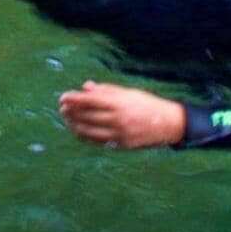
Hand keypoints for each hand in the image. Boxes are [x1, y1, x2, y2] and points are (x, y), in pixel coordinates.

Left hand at [58, 81, 188, 148]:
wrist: (168, 123)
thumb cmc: (146, 103)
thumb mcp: (127, 92)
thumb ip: (105, 90)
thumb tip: (85, 87)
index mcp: (119, 103)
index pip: (89, 100)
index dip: (74, 98)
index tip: (63, 97)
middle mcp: (117, 118)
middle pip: (86, 115)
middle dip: (71, 111)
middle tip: (62, 107)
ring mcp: (118, 133)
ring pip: (88, 130)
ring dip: (74, 124)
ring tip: (67, 119)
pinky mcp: (121, 144)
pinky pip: (97, 141)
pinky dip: (85, 135)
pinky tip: (78, 130)